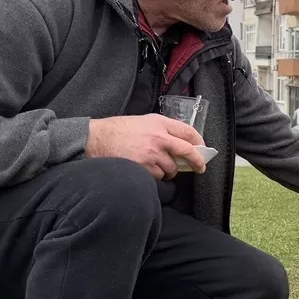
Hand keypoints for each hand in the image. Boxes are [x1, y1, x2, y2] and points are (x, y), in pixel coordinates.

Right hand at [85, 114, 205, 179]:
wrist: (96, 139)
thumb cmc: (117, 130)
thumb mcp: (143, 121)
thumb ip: (162, 129)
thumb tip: (180, 143)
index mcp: (159, 122)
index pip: (188, 131)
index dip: (199, 142)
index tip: (202, 149)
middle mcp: (159, 137)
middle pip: (188, 151)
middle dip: (197, 162)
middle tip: (199, 168)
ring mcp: (152, 153)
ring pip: (172, 168)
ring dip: (168, 171)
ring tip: (156, 166)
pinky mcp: (145, 167)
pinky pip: (159, 176)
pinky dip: (156, 176)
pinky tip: (146, 170)